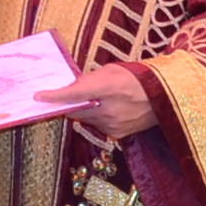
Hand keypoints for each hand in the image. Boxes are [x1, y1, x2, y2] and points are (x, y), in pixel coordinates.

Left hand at [39, 62, 158, 142]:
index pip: (74, 94)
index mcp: (108, 87)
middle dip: (69, 104)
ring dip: (86, 111)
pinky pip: (99, 127)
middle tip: (65, 97)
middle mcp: (109, 108)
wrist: (166, 96)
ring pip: (87, 120)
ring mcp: (113, 124)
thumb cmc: (138, 77)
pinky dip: (98, 119)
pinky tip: (110, 110)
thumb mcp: (112, 70)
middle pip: (76, 110)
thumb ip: (90, 80)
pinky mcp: (118, 134)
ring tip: (99, 100)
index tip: (39, 97)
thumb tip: (72, 88)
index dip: (55, 96)